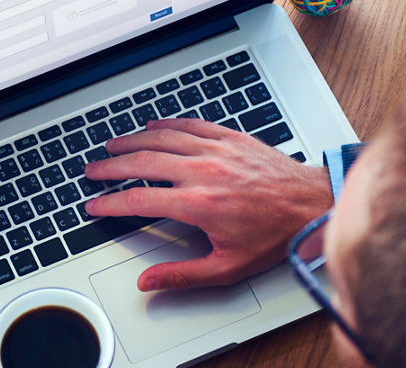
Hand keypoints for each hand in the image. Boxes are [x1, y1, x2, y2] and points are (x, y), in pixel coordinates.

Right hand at [83, 118, 331, 291]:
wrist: (312, 204)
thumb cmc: (276, 234)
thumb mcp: (229, 266)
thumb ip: (183, 274)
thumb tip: (149, 282)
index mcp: (198, 204)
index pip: (138, 199)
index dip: (110, 203)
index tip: (95, 205)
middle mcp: (203, 171)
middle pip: (142, 162)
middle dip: (111, 167)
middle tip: (93, 171)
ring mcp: (216, 150)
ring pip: (161, 138)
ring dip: (131, 141)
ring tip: (112, 146)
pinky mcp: (229, 137)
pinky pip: (188, 125)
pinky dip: (165, 124)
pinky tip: (152, 126)